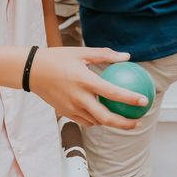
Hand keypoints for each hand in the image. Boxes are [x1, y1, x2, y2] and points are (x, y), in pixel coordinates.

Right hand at [28, 47, 147, 129]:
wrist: (31, 71)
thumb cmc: (57, 58)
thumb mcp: (81, 52)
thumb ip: (105, 55)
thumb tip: (127, 56)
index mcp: (84, 80)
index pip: (112, 93)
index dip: (130, 99)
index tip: (144, 101)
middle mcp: (78, 97)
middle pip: (106, 118)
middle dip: (125, 124)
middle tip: (139, 122)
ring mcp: (71, 107)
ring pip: (96, 122)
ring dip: (112, 123)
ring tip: (125, 120)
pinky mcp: (65, 113)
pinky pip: (85, 121)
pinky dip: (97, 121)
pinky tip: (104, 115)